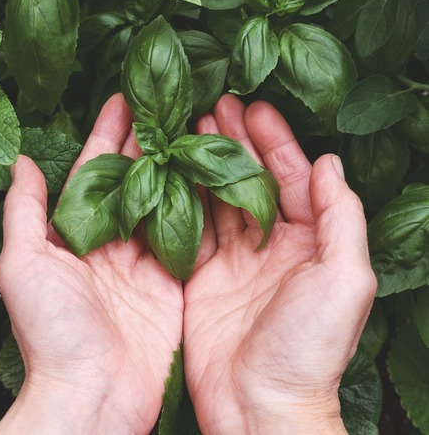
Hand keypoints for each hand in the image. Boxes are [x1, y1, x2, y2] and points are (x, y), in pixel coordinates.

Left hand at [0, 94, 183, 433]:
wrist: (92, 393)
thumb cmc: (50, 332)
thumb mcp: (23, 265)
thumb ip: (24, 212)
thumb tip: (20, 161)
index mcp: (73, 237)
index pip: (92, 174)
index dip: (107, 136)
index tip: (124, 100)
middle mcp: (108, 246)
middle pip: (132, 183)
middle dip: (148, 143)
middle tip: (170, 104)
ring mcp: (142, 266)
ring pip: (165, 205)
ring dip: (178, 168)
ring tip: (197, 129)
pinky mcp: (171, 288)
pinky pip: (189, 241)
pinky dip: (201, 210)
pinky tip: (214, 178)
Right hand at [183, 95, 376, 433]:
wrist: (260, 404)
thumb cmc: (309, 347)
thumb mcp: (345, 280)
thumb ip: (340, 220)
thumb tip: (328, 164)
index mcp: (310, 244)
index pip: (292, 179)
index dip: (275, 142)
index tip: (252, 109)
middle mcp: (270, 248)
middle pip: (251, 183)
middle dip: (235, 143)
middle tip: (212, 107)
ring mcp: (232, 264)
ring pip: (217, 201)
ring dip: (204, 165)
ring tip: (187, 130)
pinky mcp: (199, 280)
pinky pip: (188, 231)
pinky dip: (178, 201)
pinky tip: (166, 174)